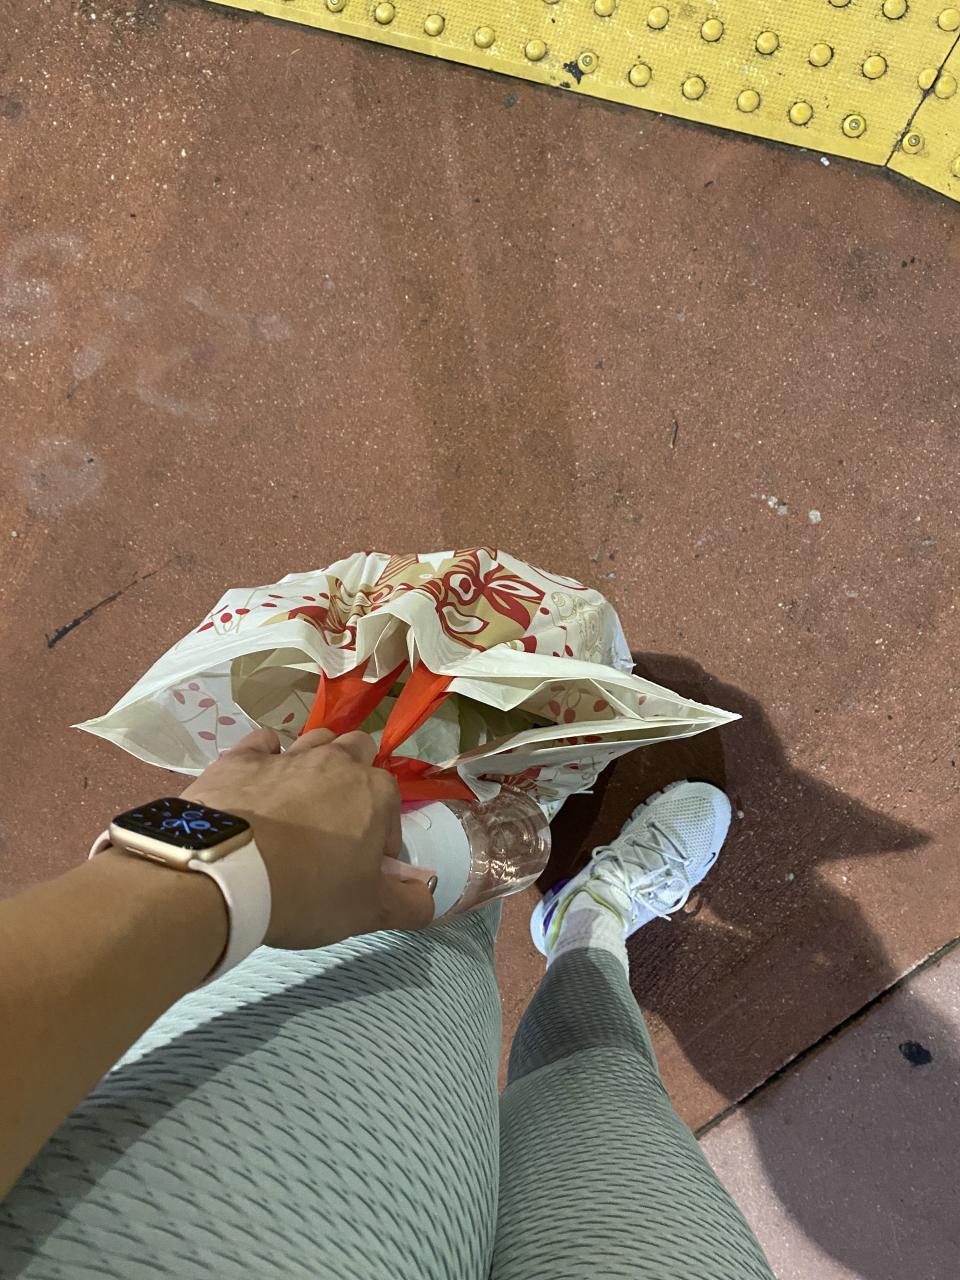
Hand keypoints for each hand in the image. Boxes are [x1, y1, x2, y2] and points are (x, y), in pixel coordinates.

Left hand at [182, 728, 434, 948]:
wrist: (222, 874)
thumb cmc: (306, 892)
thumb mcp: (367, 912)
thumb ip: (408, 903)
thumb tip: (427, 897)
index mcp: (375, 793)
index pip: (392, 801)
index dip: (382, 832)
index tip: (364, 862)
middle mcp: (335, 762)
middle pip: (357, 750)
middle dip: (355, 776)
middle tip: (337, 821)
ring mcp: (286, 755)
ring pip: (313, 740)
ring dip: (314, 762)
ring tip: (298, 801)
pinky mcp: (240, 758)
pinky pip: (261, 743)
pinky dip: (265, 758)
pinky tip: (258, 783)